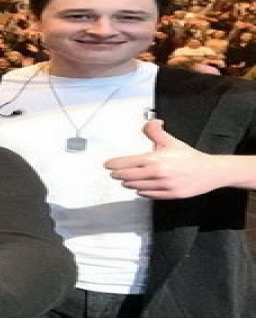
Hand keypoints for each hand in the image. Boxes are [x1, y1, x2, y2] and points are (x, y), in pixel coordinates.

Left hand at [105, 119, 222, 198]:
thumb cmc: (190, 156)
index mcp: (155, 160)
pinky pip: (148, 195)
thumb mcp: (171, 141)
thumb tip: (150, 122)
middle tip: (113, 172)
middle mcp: (158, 174)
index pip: (125, 163)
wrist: (211, 171)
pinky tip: (140, 187)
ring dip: (128, 182)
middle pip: (126, 177)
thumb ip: (155, 131)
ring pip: (135, 187)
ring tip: (126, 178)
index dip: (113, 164)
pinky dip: (141, 191)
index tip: (107, 165)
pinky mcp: (170, 195)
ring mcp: (164, 186)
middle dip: (117, 174)